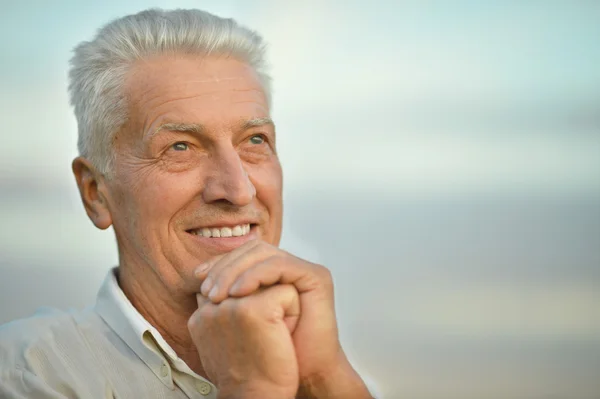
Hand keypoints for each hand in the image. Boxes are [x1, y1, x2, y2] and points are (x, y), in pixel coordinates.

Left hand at [195, 240, 371, 398]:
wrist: (303, 372)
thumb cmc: (271, 352)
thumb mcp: (240, 318)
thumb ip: (226, 296)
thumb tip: (198, 280)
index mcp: (273, 273)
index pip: (242, 253)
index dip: (219, 262)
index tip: (198, 278)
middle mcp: (289, 267)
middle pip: (252, 249)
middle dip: (225, 265)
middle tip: (207, 288)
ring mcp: (303, 270)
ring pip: (264, 253)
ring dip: (237, 269)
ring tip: (221, 293)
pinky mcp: (315, 276)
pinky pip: (280, 264)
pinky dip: (256, 274)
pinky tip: (239, 292)